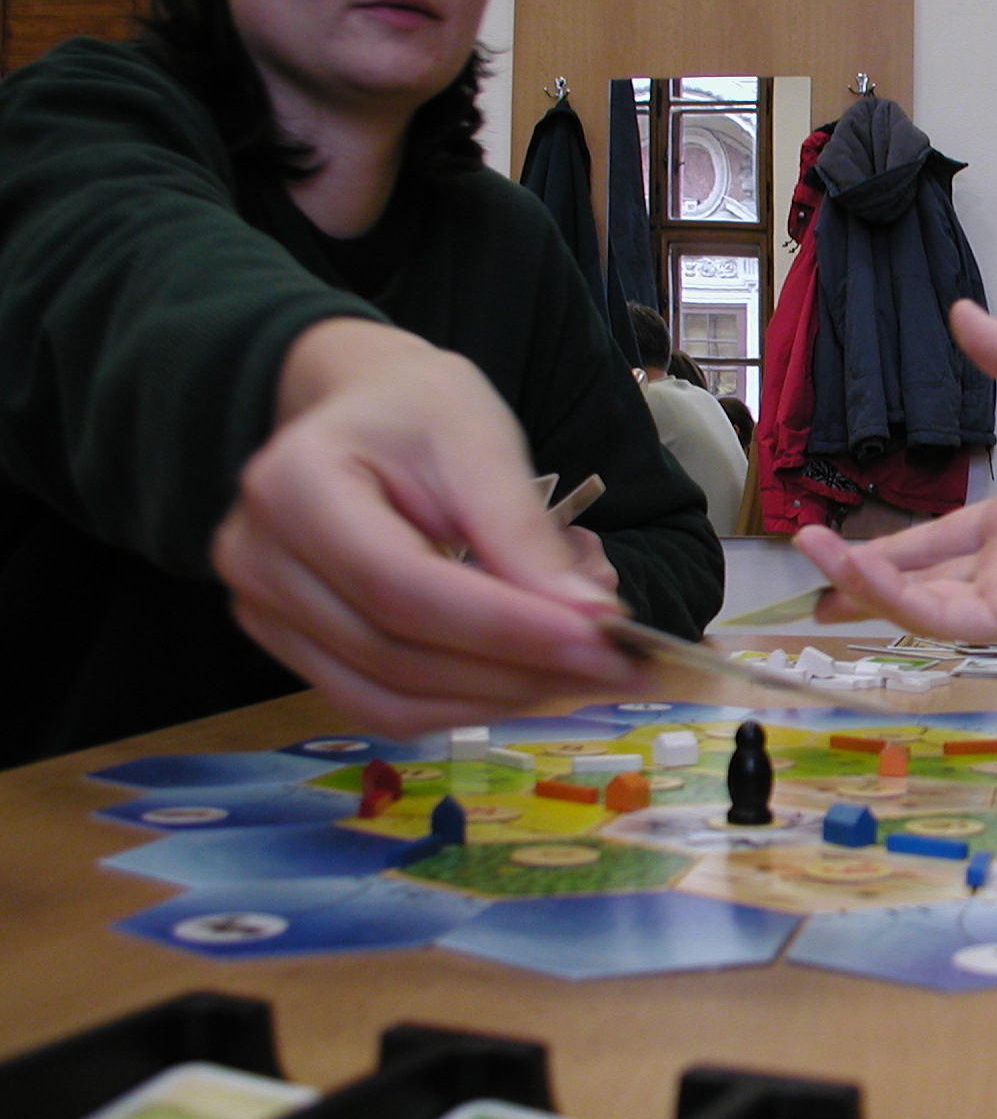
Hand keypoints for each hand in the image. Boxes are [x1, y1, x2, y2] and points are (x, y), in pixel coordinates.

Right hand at [212, 318, 644, 735]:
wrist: (361, 415)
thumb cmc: (418, 414)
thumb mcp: (480, 439)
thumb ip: (523, 530)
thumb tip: (588, 619)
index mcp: (293, 484)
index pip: (401, 585)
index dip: (503, 627)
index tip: (600, 641)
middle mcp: (258, 559)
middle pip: (394, 652)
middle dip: (516, 669)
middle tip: (616, 666)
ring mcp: (264, 613)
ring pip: (388, 697)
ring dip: (497, 699)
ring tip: (583, 674)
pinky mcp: (293, 649)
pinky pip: (380, 703)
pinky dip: (464, 703)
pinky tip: (529, 680)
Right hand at [794, 303, 996, 640]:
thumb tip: (962, 315)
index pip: (944, 541)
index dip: (889, 547)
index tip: (833, 540)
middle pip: (923, 584)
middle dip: (863, 585)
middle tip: (809, 577)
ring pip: (924, 606)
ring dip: (866, 587)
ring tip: (815, 558)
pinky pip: (948, 617)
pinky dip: (898, 598)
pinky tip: (860, 570)